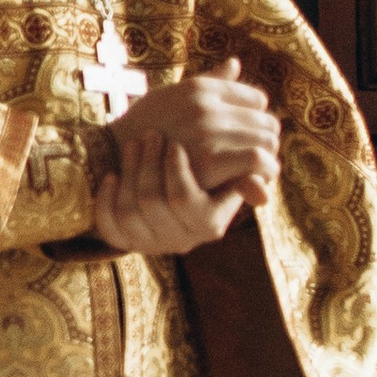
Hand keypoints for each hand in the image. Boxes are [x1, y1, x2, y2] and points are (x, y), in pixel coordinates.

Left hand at [93, 132, 251, 255]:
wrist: (156, 205)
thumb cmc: (199, 181)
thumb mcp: (223, 178)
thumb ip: (241, 168)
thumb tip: (270, 163)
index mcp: (207, 224)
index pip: (187, 200)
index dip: (177, 172)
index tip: (174, 145)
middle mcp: (180, 239)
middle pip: (155, 203)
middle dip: (153, 165)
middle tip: (152, 136)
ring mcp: (149, 241)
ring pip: (132, 210)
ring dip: (132, 172)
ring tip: (135, 143)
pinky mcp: (122, 239)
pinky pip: (109, 226)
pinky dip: (107, 199)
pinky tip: (111, 176)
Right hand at [111, 60, 278, 203]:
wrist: (110, 160)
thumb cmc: (142, 129)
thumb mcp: (171, 96)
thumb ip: (209, 82)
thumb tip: (235, 62)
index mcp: (200, 89)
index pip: (257, 100)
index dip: (256, 120)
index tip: (247, 138)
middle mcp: (205, 105)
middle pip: (267, 121)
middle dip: (265, 141)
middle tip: (256, 159)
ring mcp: (207, 131)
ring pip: (267, 141)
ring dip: (267, 159)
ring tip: (255, 172)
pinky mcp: (209, 159)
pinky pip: (257, 160)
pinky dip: (262, 173)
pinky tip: (253, 183)